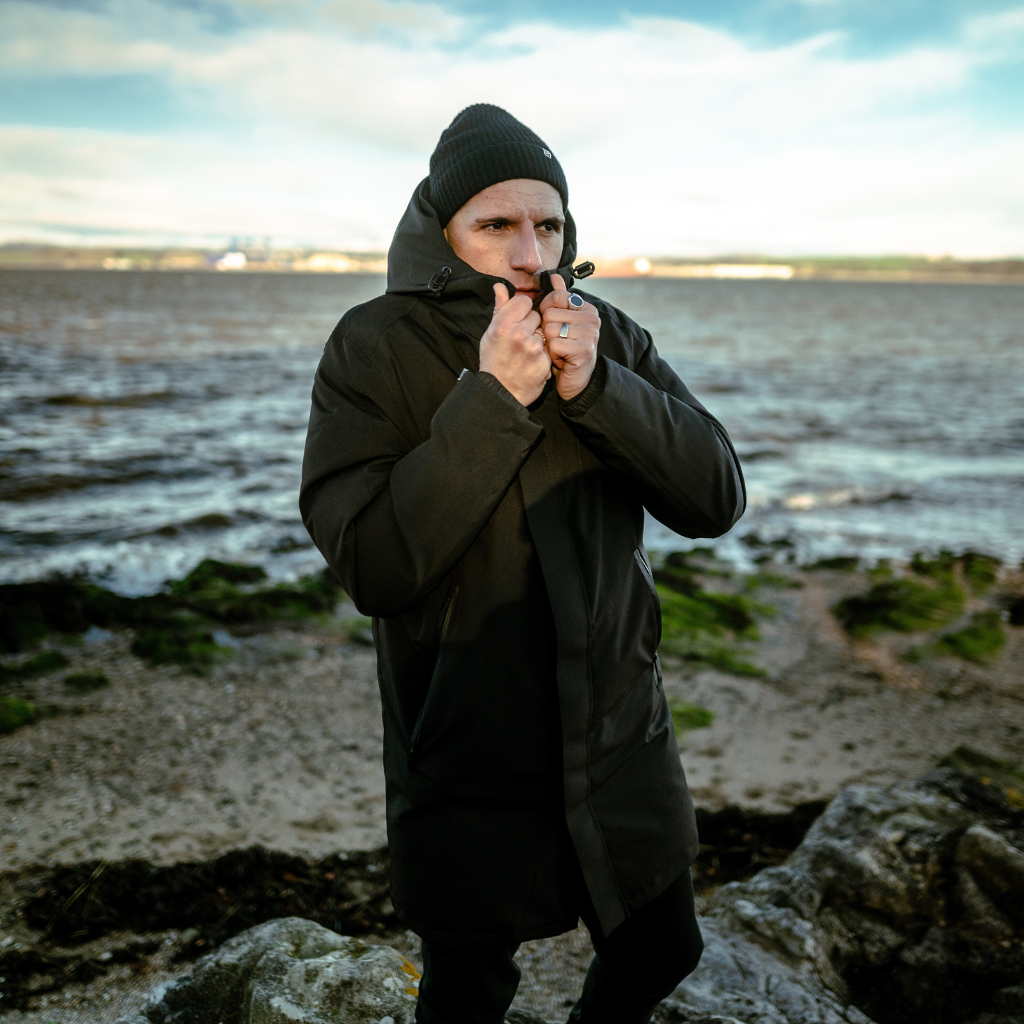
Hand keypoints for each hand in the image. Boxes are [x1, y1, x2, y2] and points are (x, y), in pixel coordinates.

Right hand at [478, 283, 551, 405]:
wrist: (499, 392)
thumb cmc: (493, 361)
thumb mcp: (491, 333)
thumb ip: (500, 308)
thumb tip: (499, 286)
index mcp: (503, 324)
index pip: (524, 301)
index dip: (523, 310)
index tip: (519, 320)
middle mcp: (518, 334)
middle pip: (537, 316)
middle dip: (532, 325)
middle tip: (521, 340)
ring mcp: (533, 348)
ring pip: (545, 332)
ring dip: (539, 340)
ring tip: (526, 353)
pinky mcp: (544, 361)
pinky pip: (549, 349)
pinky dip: (543, 355)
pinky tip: (532, 363)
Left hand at [540, 274, 600, 400]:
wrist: (576, 379)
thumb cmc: (566, 349)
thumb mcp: (561, 321)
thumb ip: (558, 297)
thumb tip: (554, 275)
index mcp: (586, 308)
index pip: (555, 296)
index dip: (546, 311)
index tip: (554, 325)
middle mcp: (592, 319)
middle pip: (549, 314)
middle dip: (547, 331)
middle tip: (559, 342)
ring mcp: (590, 334)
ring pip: (550, 329)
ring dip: (549, 344)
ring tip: (560, 351)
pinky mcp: (584, 350)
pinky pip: (554, 344)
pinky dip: (553, 355)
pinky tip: (562, 359)